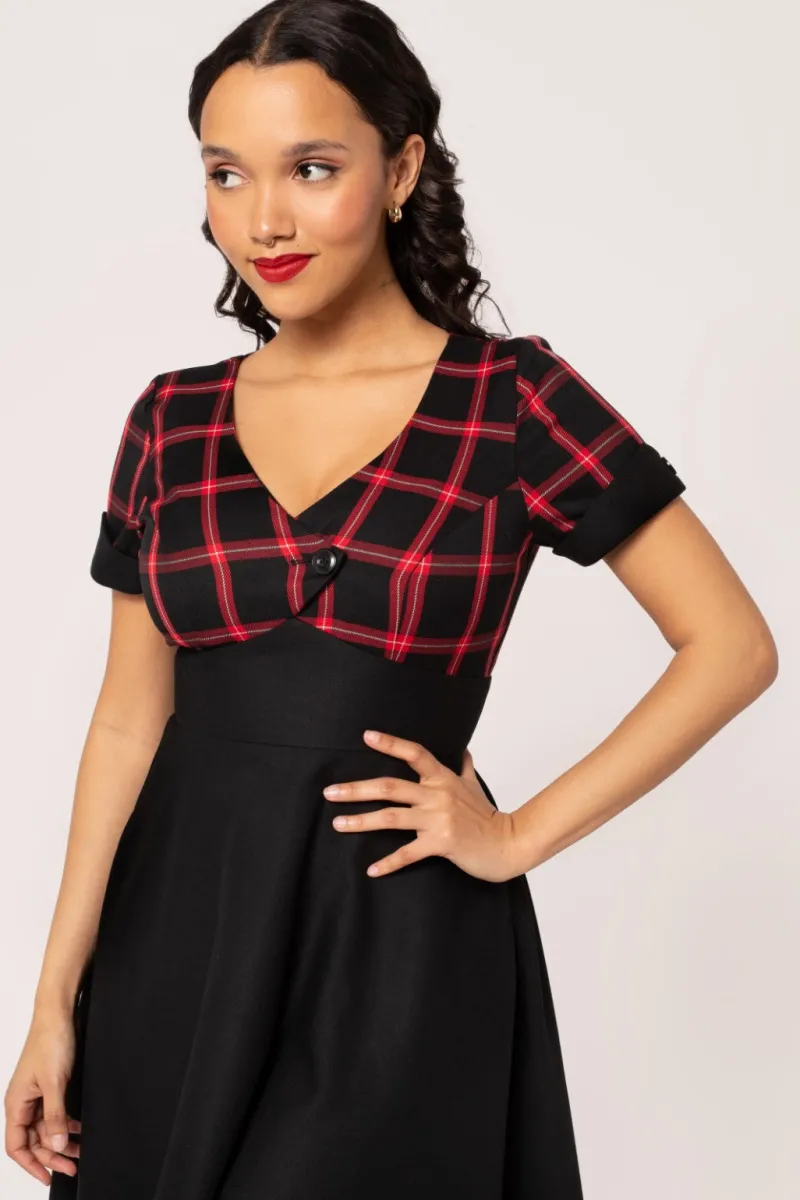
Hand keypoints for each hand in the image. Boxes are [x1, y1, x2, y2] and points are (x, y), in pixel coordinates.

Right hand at [4, 1010, 81, 1185]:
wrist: (59, 1013)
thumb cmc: (50, 1040)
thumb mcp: (55, 1083)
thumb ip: (55, 1115)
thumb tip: (55, 1144)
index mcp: (16, 1103)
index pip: (17, 1145)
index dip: (31, 1164)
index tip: (48, 1177)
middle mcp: (23, 1101)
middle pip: (33, 1140)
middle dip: (51, 1155)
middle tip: (72, 1165)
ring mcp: (36, 1094)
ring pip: (45, 1127)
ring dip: (61, 1141)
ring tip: (79, 1151)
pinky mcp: (49, 1085)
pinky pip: (54, 1113)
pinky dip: (65, 1123)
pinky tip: (78, 1129)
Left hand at [323, 728, 522, 882]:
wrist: (508, 844)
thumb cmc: (489, 816)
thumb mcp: (475, 786)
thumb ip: (464, 768)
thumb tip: (463, 750)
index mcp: (443, 778)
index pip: (415, 754)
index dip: (390, 743)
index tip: (366, 736)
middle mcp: (437, 795)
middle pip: (390, 786)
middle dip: (357, 789)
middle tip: (330, 792)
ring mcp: (438, 819)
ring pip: (392, 817)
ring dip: (362, 821)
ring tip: (338, 824)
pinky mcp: (441, 844)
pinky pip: (408, 853)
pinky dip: (388, 863)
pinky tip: (371, 869)